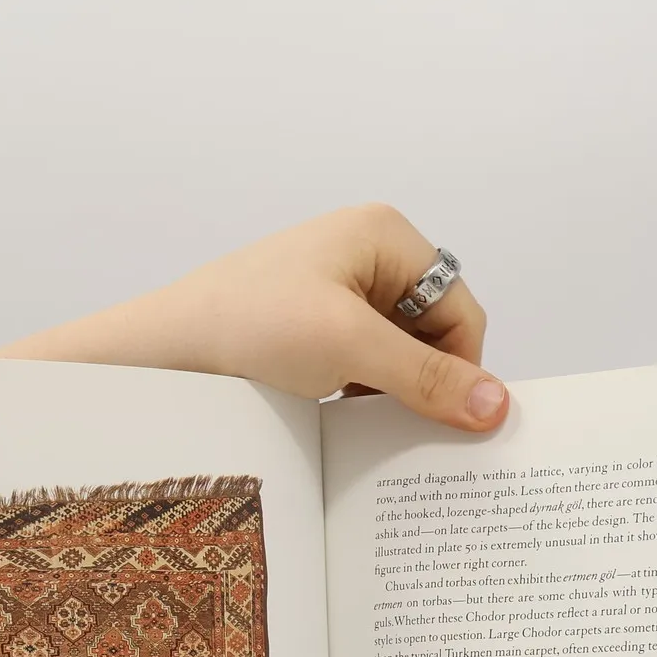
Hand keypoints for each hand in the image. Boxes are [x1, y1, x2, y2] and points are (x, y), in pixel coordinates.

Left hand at [0, 204, 509, 433]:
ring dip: (388, 393)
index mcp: (384, 234)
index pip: (461, 310)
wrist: (157, 355)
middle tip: (398, 422)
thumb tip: (499, 407)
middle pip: (434, 335)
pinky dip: (361, 397)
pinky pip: (364, 368)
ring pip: (399, 357)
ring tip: (354, 415)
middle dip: (422, 381)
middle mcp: (365, 256)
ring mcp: (336, 293)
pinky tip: (335, 416)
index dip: (459, 367)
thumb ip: (428, 377)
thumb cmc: (246, 328)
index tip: (444, 417)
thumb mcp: (349, 349)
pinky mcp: (312, 330)